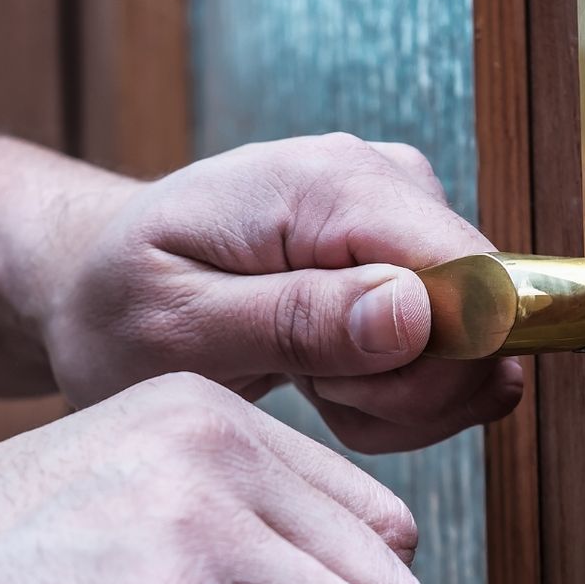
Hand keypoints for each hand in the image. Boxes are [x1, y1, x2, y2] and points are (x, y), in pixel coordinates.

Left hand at [18, 133, 525, 452]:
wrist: (98, 282)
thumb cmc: (120, 303)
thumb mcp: (180, 328)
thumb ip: (298, 320)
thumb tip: (420, 314)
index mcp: (332, 182)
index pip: (469, 276)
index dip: (428, 363)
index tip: (335, 384)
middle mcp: (390, 183)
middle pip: (486, 325)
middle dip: (401, 392)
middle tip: (306, 387)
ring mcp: (410, 221)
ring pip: (476, 357)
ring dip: (393, 401)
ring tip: (306, 377)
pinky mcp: (418, 262)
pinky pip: (457, 363)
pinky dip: (391, 397)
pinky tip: (325, 377)